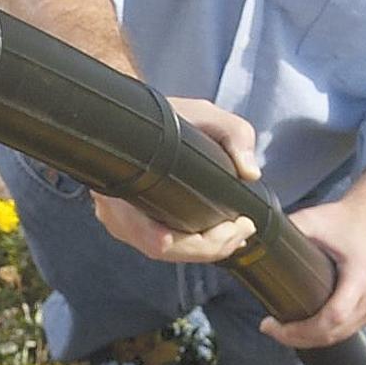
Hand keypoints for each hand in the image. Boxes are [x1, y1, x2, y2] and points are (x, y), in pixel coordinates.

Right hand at [92, 98, 261, 261]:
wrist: (136, 116)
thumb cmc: (169, 115)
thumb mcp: (204, 113)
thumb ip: (233, 133)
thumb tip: (250, 172)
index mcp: (126, 184)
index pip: (156, 238)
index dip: (197, 244)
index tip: (232, 226)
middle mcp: (115, 211)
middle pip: (165, 250)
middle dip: (211, 247)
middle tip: (242, 230)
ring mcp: (121, 220)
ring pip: (164, 251)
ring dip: (205, 249)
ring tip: (237, 233)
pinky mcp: (131, 223)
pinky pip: (161, 244)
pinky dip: (193, 245)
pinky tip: (220, 237)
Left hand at [258, 198, 365, 349]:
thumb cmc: (345, 221)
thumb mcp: (313, 220)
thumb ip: (286, 231)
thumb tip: (251, 239)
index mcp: (362, 275)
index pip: (333, 316)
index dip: (300, 329)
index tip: (272, 325)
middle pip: (333, 333)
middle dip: (297, 338)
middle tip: (270, 329)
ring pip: (338, 337)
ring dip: (308, 339)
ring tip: (280, 330)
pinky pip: (345, 332)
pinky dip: (322, 334)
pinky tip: (302, 330)